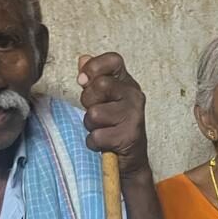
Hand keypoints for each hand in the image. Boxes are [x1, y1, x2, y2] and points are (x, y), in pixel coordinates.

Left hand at [77, 53, 148, 177]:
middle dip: (88, 102)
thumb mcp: (105, 99)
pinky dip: (94, 143)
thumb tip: (83, 59)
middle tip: (97, 113)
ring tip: (103, 130)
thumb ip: (93, 79)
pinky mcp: (129, 136)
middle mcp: (135, 96)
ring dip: (91, 126)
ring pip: (94, 114)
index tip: (84, 80)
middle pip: (99, 86)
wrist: (132, 159)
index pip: (113, 60)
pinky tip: (106, 143)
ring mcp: (134, 116)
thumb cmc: (115, 126)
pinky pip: (96, 136)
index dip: (94, 67)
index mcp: (128, 84)